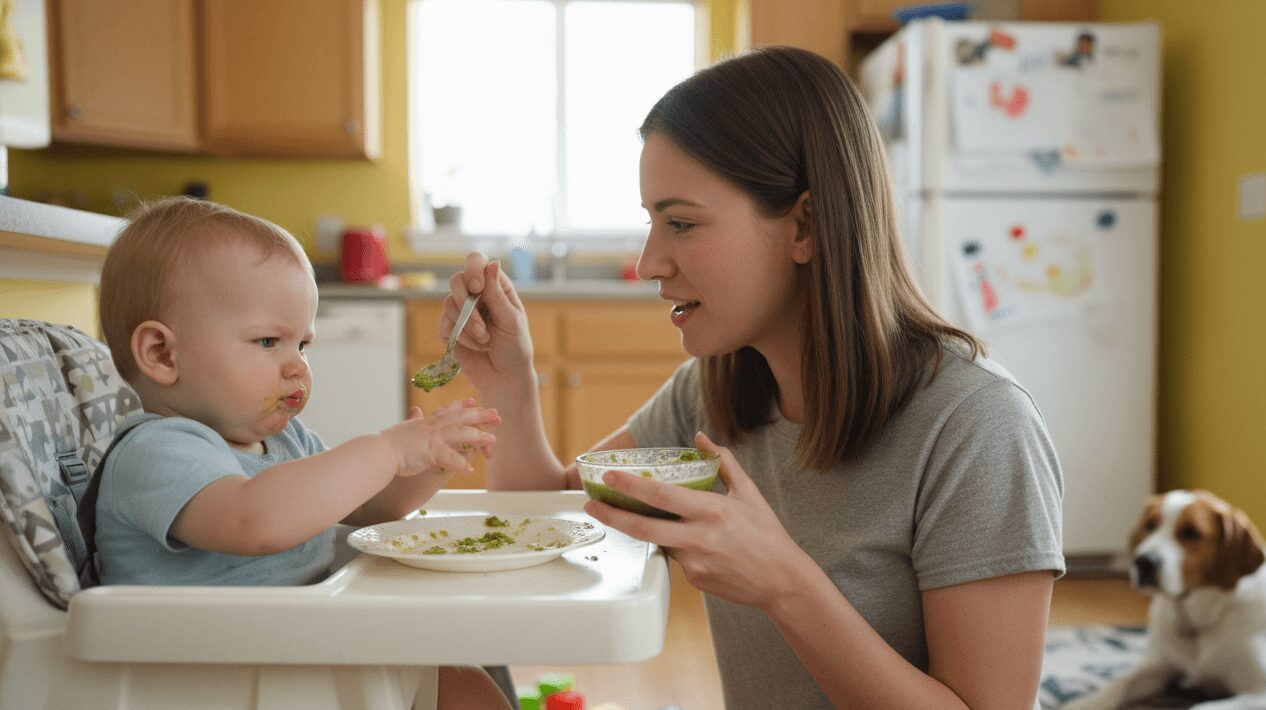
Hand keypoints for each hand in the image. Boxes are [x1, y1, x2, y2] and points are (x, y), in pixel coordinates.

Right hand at [381, 400, 498, 476]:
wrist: (379, 451)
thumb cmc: (389, 443)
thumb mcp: (406, 427)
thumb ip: (414, 419)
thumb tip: (416, 411)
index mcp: (426, 421)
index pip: (448, 410)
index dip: (463, 406)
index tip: (475, 402)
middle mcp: (432, 427)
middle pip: (461, 418)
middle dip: (480, 416)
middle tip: (497, 415)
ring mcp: (432, 438)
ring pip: (460, 433)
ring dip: (478, 436)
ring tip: (493, 441)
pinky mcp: (429, 452)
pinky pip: (449, 458)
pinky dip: (460, 463)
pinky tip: (470, 469)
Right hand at [441, 252, 534, 389]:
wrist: (504, 378)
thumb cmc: (515, 348)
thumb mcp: (512, 321)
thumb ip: (498, 294)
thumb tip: (492, 263)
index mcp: (495, 286)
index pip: (477, 262)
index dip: (472, 269)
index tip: (477, 287)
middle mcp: (476, 294)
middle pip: (457, 280)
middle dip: (467, 304)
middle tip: (482, 329)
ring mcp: (461, 311)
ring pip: (448, 303)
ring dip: (467, 326)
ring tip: (486, 341)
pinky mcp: (449, 328)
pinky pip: (444, 324)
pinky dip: (461, 337)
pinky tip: (477, 347)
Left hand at [582, 432, 813, 609]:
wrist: (782, 579)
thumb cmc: (766, 533)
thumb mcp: (748, 492)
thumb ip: (722, 461)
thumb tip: (701, 436)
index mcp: (711, 510)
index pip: (661, 496)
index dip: (630, 486)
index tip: (608, 476)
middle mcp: (699, 537)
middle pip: (643, 528)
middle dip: (611, 515)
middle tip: (590, 505)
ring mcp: (695, 562)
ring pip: (658, 542)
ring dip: (649, 530)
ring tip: (638, 516)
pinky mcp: (694, 581)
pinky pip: (675, 559)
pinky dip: (676, 547)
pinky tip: (695, 545)